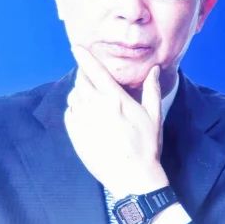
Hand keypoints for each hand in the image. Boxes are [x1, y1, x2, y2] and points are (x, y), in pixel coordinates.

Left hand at [65, 49, 168, 194]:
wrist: (132, 176)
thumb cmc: (146, 146)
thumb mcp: (154, 116)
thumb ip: (151, 90)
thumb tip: (153, 69)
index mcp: (115, 98)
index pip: (95, 70)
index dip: (84, 56)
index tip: (76, 47)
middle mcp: (96, 106)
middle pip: (81, 81)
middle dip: (84, 75)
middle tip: (90, 78)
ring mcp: (84, 120)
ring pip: (74, 96)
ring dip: (80, 92)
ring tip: (91, 99)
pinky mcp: (76, 134)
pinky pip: (70, 113)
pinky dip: (75, 109)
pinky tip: (86, 115)